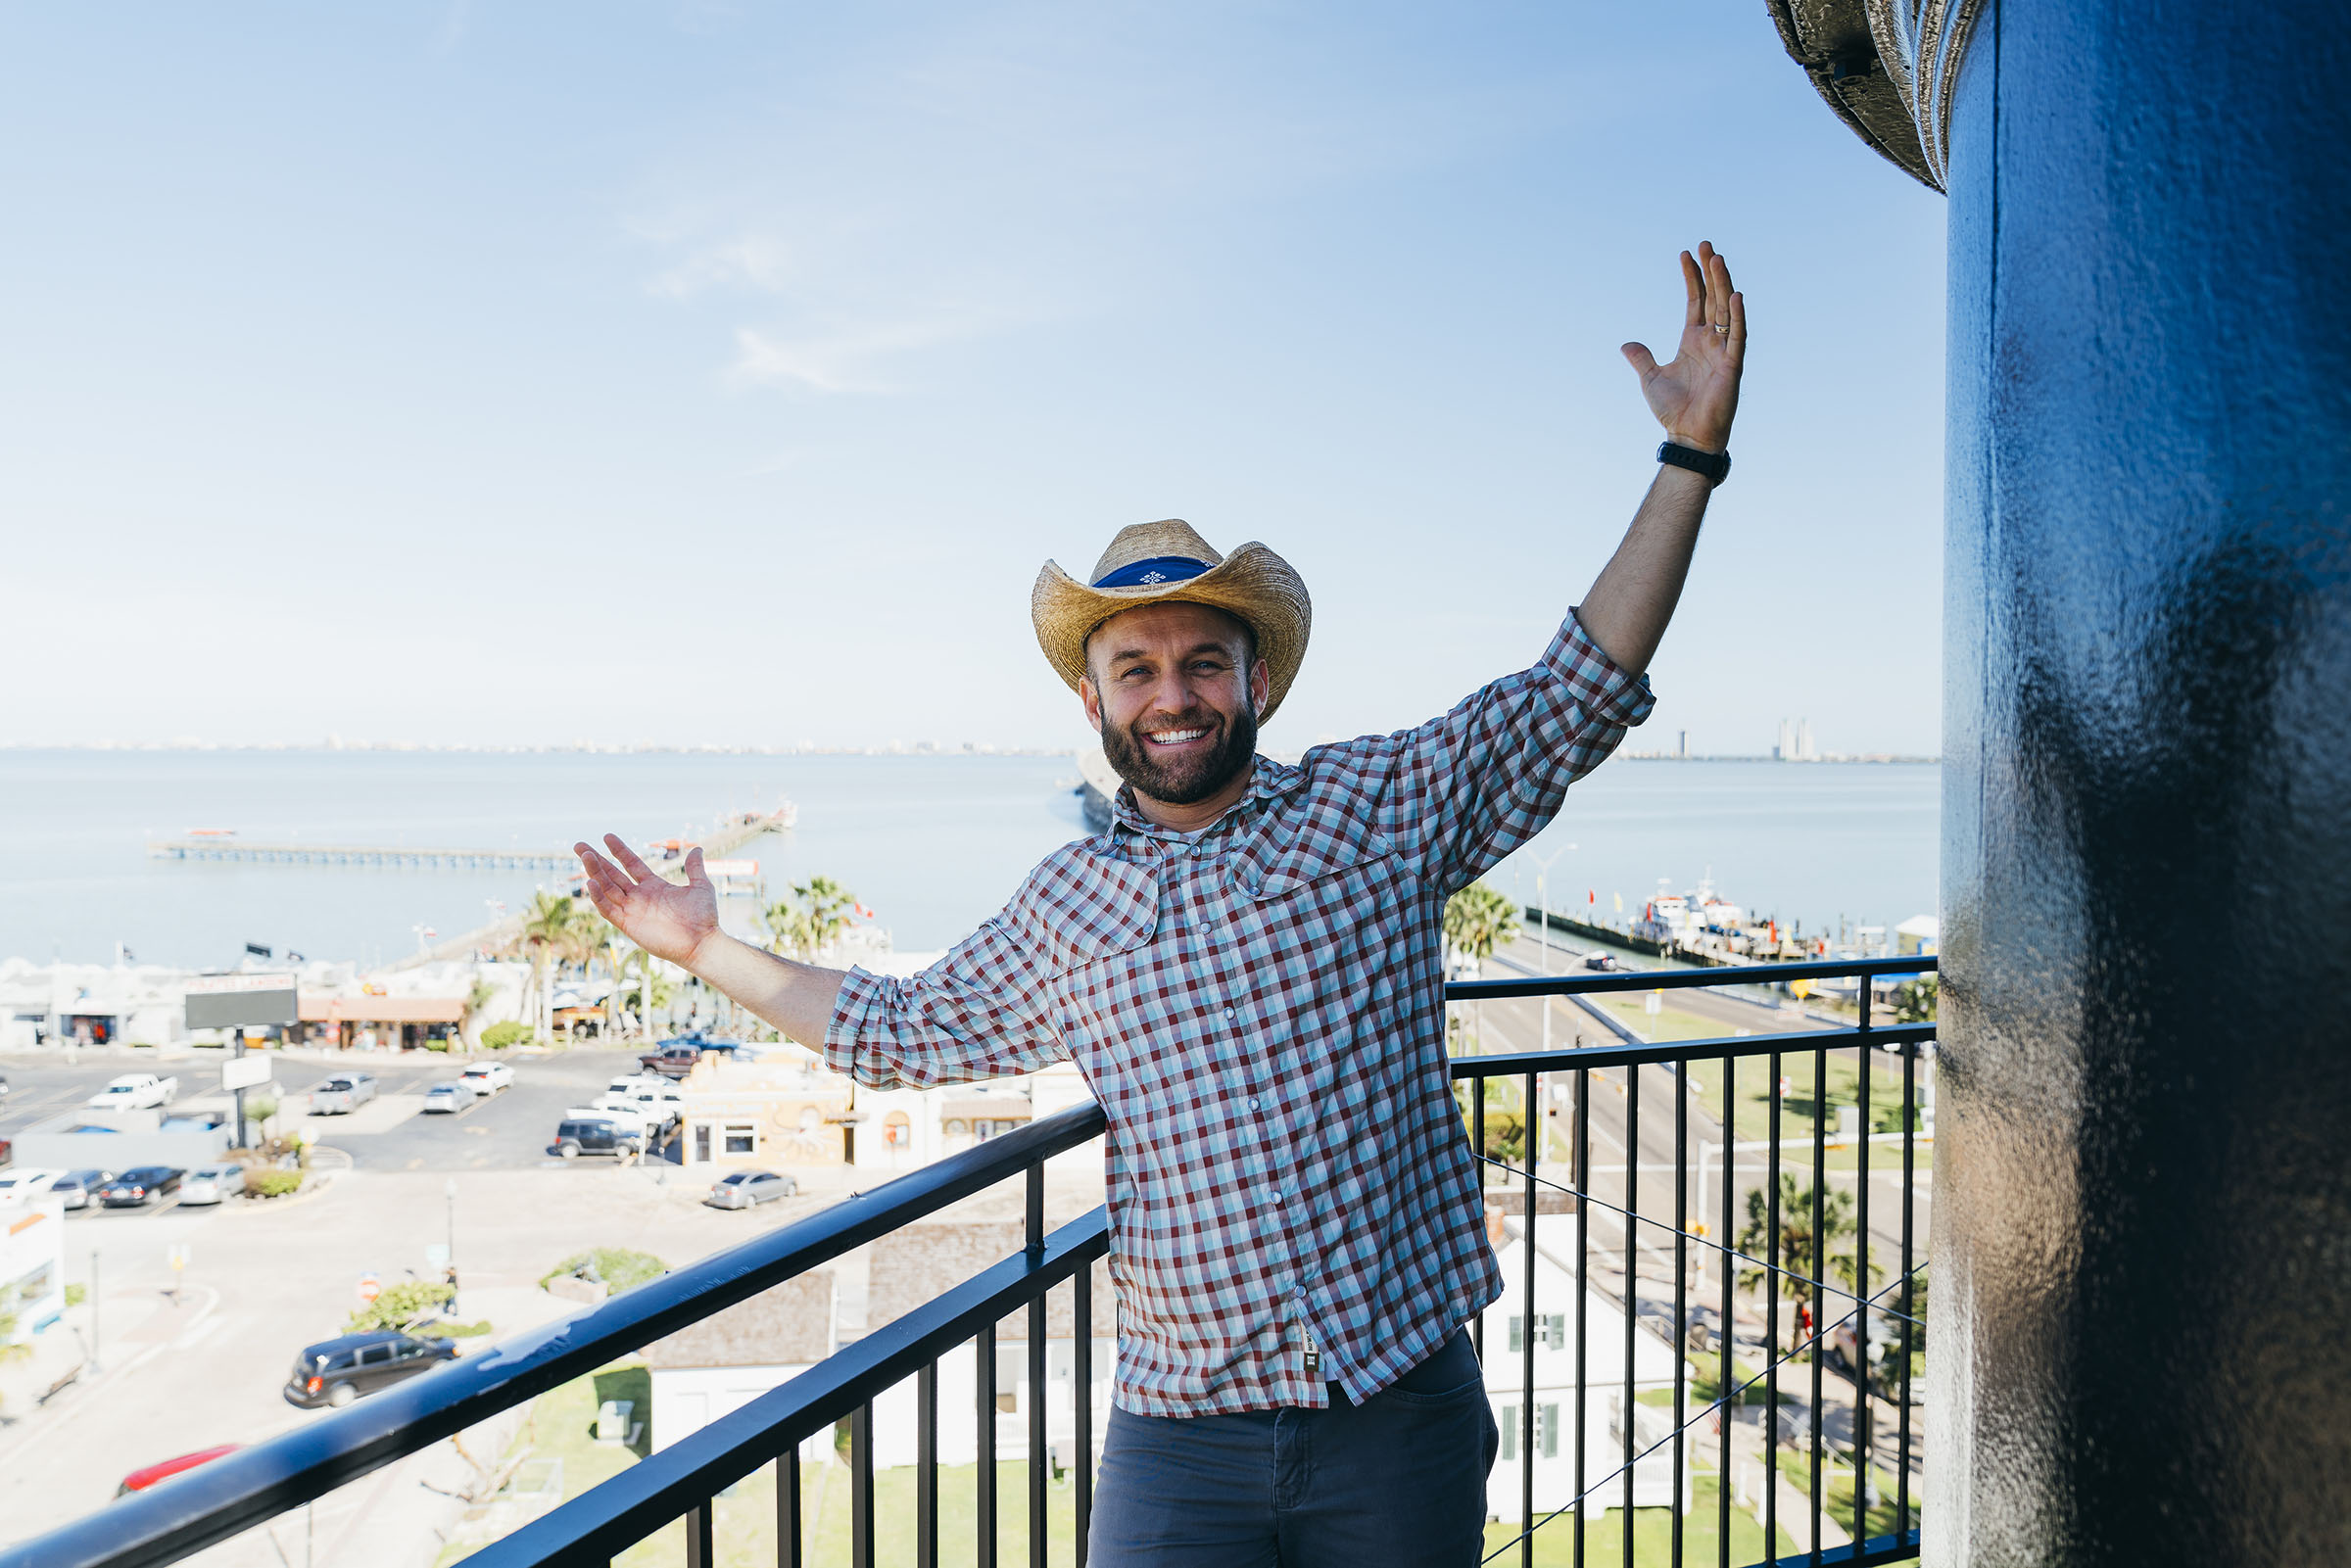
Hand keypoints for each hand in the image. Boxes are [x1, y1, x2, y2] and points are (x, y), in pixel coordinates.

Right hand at [574, 835, 719, 969]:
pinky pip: (608, 910)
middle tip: (579, 845)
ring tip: (586, 856)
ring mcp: (632, 910)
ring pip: (607, 888)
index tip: (607, 836)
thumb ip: (694, 868)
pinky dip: (598, 897)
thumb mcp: (700, 886)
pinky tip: (591, 882)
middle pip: (612, 875)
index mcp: (653, 886)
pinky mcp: (628, 925)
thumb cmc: (703, 918)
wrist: (702, 943)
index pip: (631, 864)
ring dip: (595, 873)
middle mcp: (639, 897)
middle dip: (596, 860)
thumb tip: (696, 848)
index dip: (619, 851)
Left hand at [1621, 241, 1745, 453]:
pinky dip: (1738, 316)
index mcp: (1692, 341)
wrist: (1687, 435)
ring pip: (1726, 310)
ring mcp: (1723, 351)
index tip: (1686, 254)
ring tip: (1717, 259)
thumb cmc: (1673, 410)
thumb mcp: (1651, 378)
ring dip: (1723, 284)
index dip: (1692, 278)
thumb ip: (1642, 358)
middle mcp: (1711, 341)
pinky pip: (1737, 336)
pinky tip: (1735, 295)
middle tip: (1706, 245)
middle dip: (1710, 271)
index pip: (1695, 301)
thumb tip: (1626, 344)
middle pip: (1713, 298)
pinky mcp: (1733, 365)